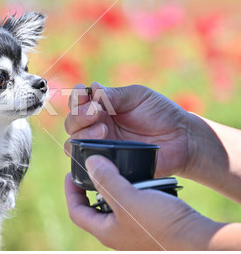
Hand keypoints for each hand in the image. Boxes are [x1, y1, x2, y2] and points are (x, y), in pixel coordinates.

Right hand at [64, 83, 190, 176]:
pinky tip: (100, 150)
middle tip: (97, 112)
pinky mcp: (108, 164)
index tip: (84, 93)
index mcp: (101, 107)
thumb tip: (93, 89)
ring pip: (74, 143)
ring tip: (103, 131)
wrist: (182, 139)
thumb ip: (115, 95)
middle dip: (79, 116)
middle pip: (72, 122)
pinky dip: (87, 157)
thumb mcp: (138, 96)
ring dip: (82, 134)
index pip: (78, 102)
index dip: (77, 98)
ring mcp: (100, 146)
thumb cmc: (161, 113)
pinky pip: (87, 164)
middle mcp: (96, 126)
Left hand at [64, 155, 221, 249]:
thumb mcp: (129, 199)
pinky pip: (134, 205)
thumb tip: (89, 163)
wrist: (199, 242)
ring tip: (121, 169)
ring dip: (116, 186)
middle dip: (94, 186)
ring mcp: (134, 231)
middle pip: (95, 207)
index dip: (70, 191)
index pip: (76, 211)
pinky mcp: (150, 226)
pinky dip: (133, 191)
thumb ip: (107, 180)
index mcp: (106, 231)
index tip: (71, 173)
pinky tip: (143, 180)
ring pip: (116, 204)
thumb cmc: (162, 224)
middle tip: (97, 167)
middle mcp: (117, 234)